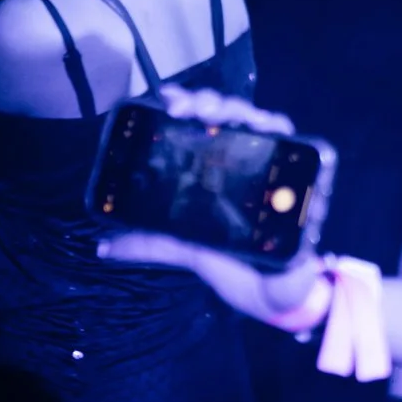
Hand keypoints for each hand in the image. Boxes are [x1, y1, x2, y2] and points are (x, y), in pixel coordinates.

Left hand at [98, 87, 325, 322]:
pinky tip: (262, 123)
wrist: (279, 298)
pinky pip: (289, 141)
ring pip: (254, 120)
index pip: (201, 130)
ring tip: (213, 113)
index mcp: (214, 179)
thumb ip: (152, 245)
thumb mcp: (188, 252)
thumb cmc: (237, 271)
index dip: (184, 107)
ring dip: (235, 109)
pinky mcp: (298, 176)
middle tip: (184, 109)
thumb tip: (102, 246)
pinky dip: (275, 125)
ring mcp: (271, 168)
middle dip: (206, 102)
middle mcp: (242, 167)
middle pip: (226, 118)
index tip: (166, 102)